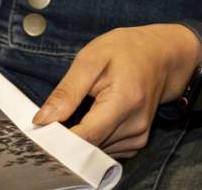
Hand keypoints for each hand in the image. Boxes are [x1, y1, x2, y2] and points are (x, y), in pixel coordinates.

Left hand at [32, 24, 201, 158]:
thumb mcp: (90, 59)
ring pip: (96, 151)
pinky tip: (94, 116)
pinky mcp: (138, 141)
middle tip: (56, 114)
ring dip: (82, 137)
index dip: (59, 138)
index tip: (41, 130)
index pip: (86, 137)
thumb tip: (43, 119)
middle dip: (67, 136)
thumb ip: (67, 92)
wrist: (160, 55)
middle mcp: (136, 125)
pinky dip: (94, 137)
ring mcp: (139, 136)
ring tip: (80, 108)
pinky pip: (107, 148)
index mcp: (124, 101)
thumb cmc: (125, 51)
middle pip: (89, 147)